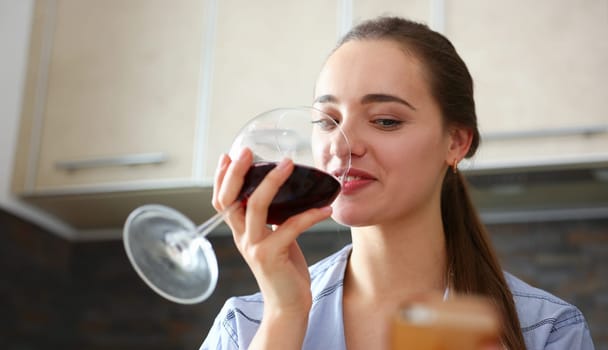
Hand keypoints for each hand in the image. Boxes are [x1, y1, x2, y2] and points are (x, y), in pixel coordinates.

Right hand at [212, 148, 332, 316]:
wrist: (288, 306)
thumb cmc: (284, 269)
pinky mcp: (272, 256)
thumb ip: (270, 220)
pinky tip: (326, 208)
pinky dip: (310, 215)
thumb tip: (279, 193)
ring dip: (272, 182)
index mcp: (241, 232)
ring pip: (256, 207)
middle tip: (248, 151)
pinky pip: (290, 227)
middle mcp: (243, 238)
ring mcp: (255, 247)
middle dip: (237, 172)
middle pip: (230, 199)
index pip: (221, 201)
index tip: (229, 155)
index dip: (221, 178)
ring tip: (289, 164)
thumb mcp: (272, 240)